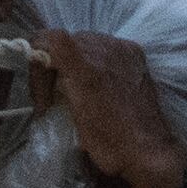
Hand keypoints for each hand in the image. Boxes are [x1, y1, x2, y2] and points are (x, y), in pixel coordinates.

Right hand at [37, 24, 186, 187]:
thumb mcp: (75, 119)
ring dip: (76, 61)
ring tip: (79, 88)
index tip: (41, 83)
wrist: (150, 150)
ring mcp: (123, 49)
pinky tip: (99, 82)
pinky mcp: (136, 53)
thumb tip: (53, 80)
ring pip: (85, 41)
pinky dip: (96, 59)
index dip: (35, 53)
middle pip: (65, 41)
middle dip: (55, 64)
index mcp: (86, 69)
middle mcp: (105, 50)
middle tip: (55, 95)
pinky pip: (106, 46)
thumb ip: (61, 90)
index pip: (50, 38)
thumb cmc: (110, 144)